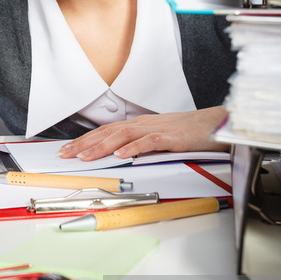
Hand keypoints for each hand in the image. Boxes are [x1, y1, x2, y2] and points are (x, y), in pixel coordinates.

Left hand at [58, 107, 228, 160]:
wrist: (214, 123)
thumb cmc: (188, 131)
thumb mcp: (158, 136)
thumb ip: (139, 143)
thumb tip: (119, 154)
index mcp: (139, 124)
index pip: (106, 131)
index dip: (85, 140)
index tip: (68, 149)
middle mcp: (143, 124)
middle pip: (109, 132)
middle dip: (85, 143)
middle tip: (66, 153)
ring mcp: (156, 129)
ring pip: (123, 136)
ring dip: (102, 146)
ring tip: (86, 156)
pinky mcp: (171, 137)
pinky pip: (149, 142)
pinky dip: (134, 148)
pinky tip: (122, 155)